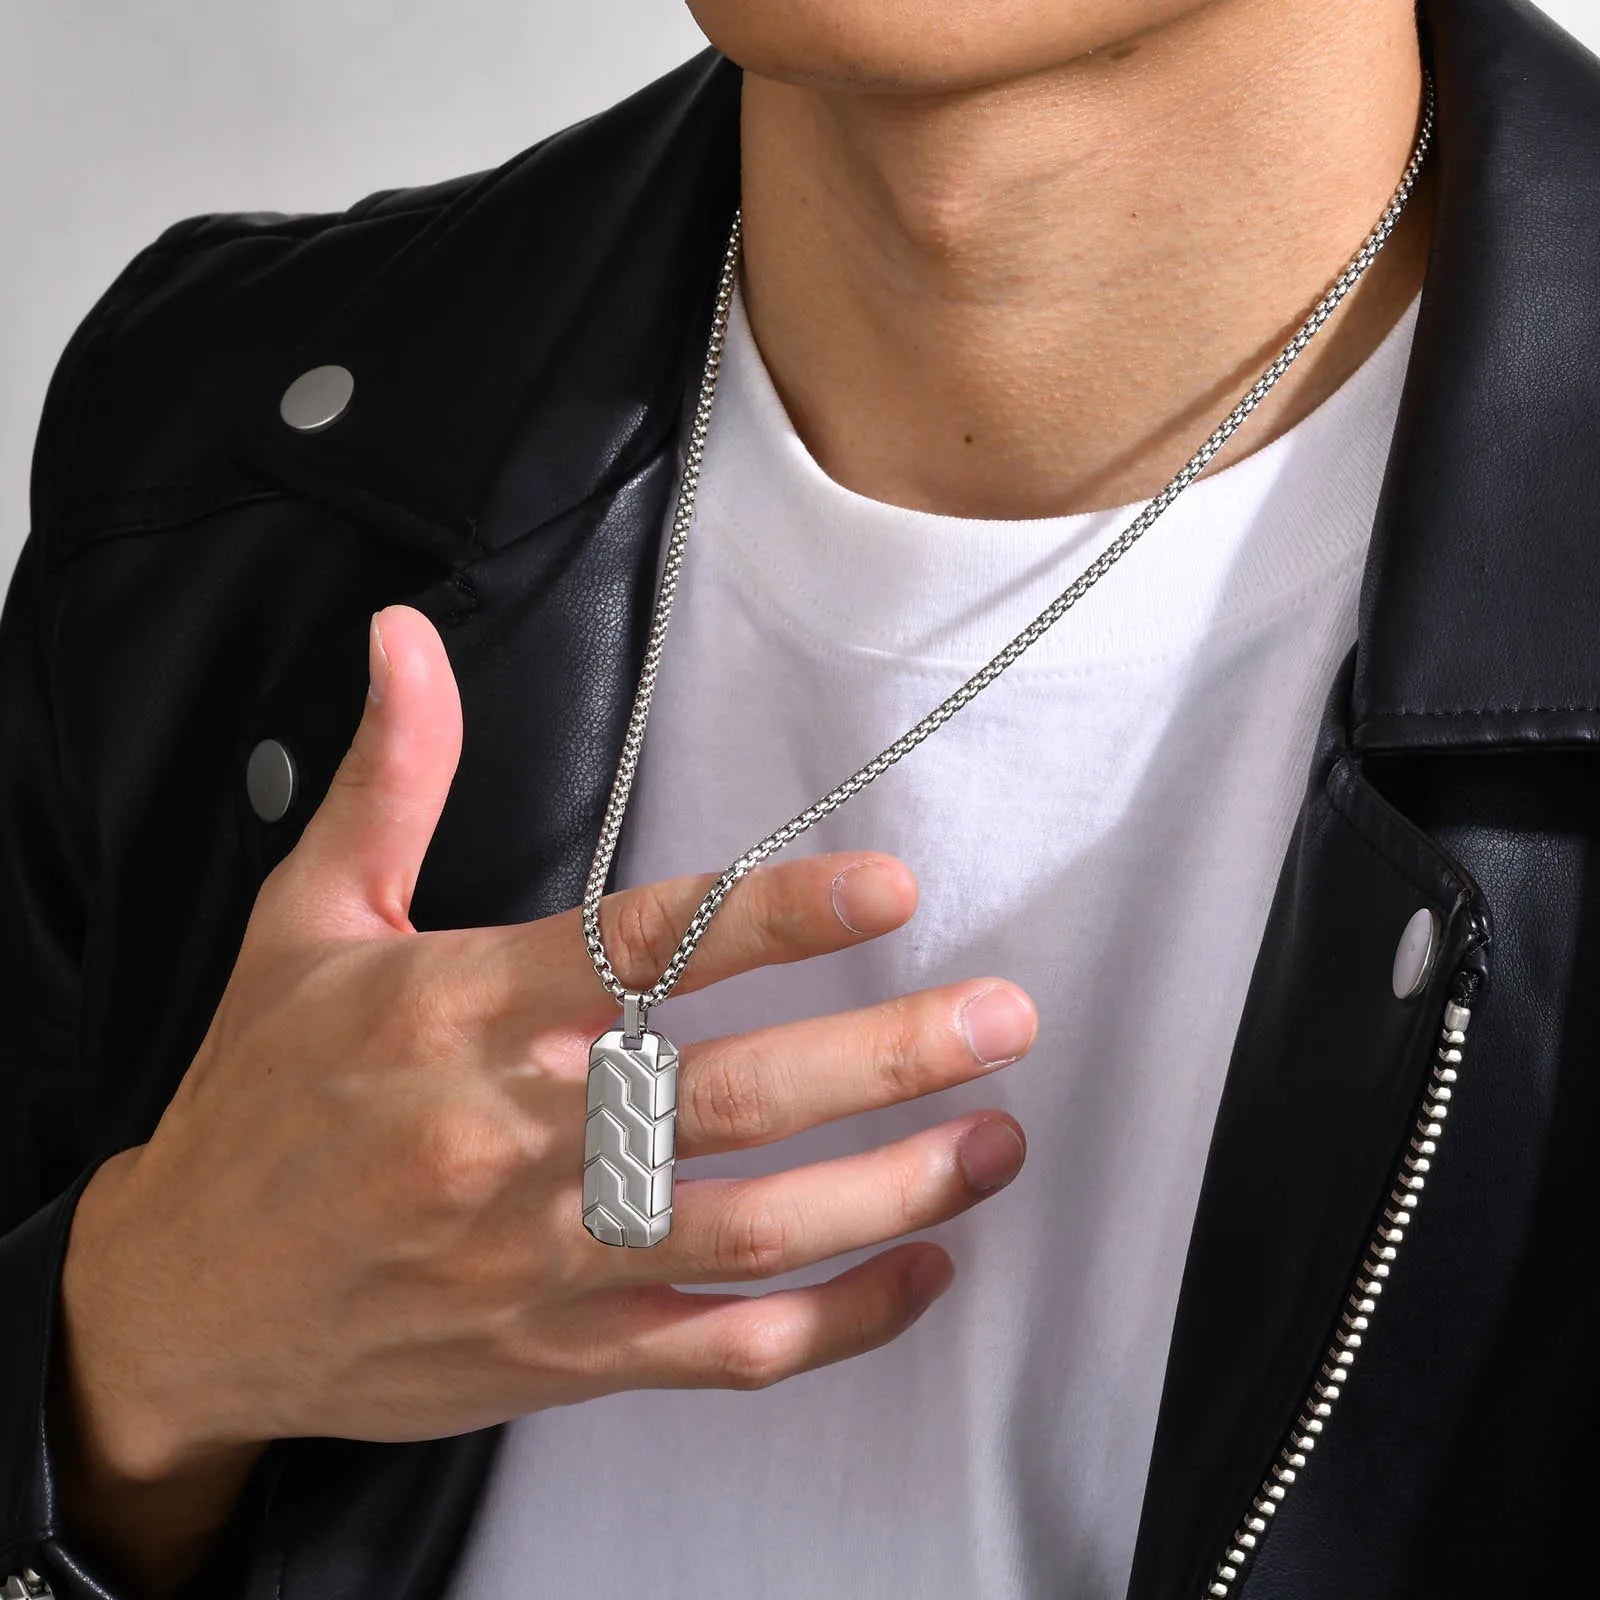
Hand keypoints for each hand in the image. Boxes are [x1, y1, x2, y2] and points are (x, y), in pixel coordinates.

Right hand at [53, 605, 1034, 1585]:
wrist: (181, 1300)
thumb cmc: (257, 1102)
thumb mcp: (306, 921)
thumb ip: (387, 779)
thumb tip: (403, 640)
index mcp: (458, 1013)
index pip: (641, 949)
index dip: (775, 916)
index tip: (886, 889)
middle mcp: (509, 1139)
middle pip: (727, 1097)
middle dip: (884, 1057)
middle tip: (998, 1018)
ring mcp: (540, 1260)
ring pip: (746, 1232)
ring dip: (888, 1189)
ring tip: (992, 1140)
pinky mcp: (559, 1358)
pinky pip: (722, 1353)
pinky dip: (836, 1321)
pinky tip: (917, 1272)